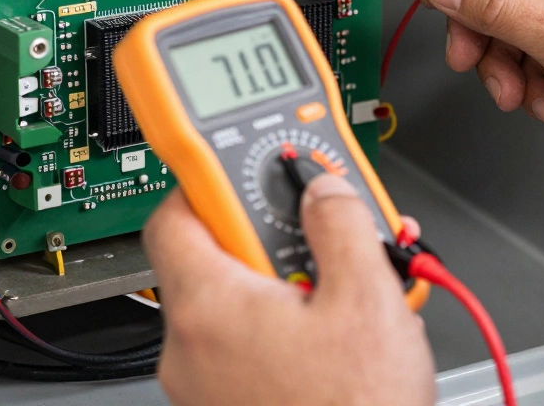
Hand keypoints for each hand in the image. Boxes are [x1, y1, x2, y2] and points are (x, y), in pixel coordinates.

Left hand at [143, 176, 434, 405]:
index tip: (240, 160)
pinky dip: (286, 328)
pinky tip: (340, 334)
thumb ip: (341, 223)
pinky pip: (247, 345)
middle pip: (216, 256)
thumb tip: (323, 189)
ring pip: (238, 303)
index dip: (211, 178)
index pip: (174, 212)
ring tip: (352, 291)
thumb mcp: (369, 298)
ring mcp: (203, 385)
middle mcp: (189, 346)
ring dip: (290, 284)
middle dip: (275, 235)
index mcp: (208, 306)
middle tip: (325, 234)